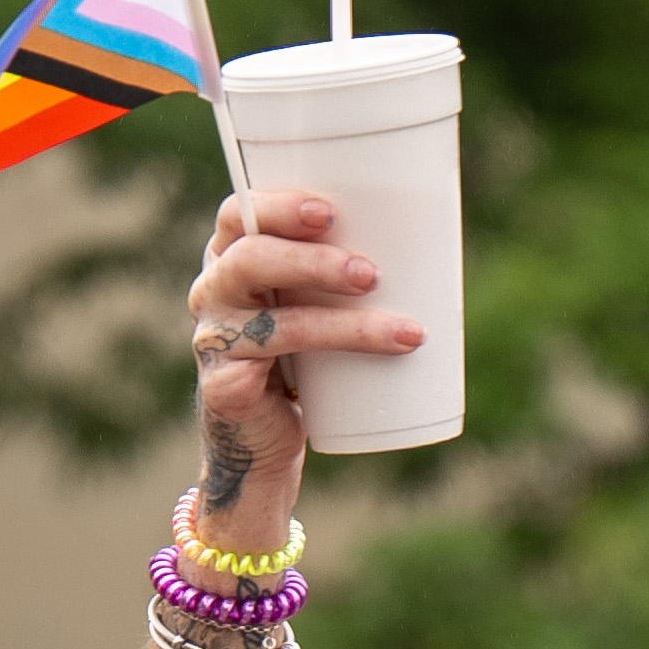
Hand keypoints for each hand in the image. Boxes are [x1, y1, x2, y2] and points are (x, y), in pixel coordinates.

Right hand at [182, 184, 401, 550]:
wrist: (265, 444)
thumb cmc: (303, 361)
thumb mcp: (317, 303)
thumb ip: (346, 269)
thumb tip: (434, 237)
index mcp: (232, 257)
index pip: (239, 213)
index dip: (278, 205)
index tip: (330, 209)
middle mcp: (214, 291)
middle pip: (248, 256)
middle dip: (310, 258)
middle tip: (369, 272)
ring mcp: (215, 338)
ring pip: (272, 314)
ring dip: (334, 312)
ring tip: (384, 310)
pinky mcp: (225, 384)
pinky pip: (278, 359)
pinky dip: (336, 348)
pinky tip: (377, 349)